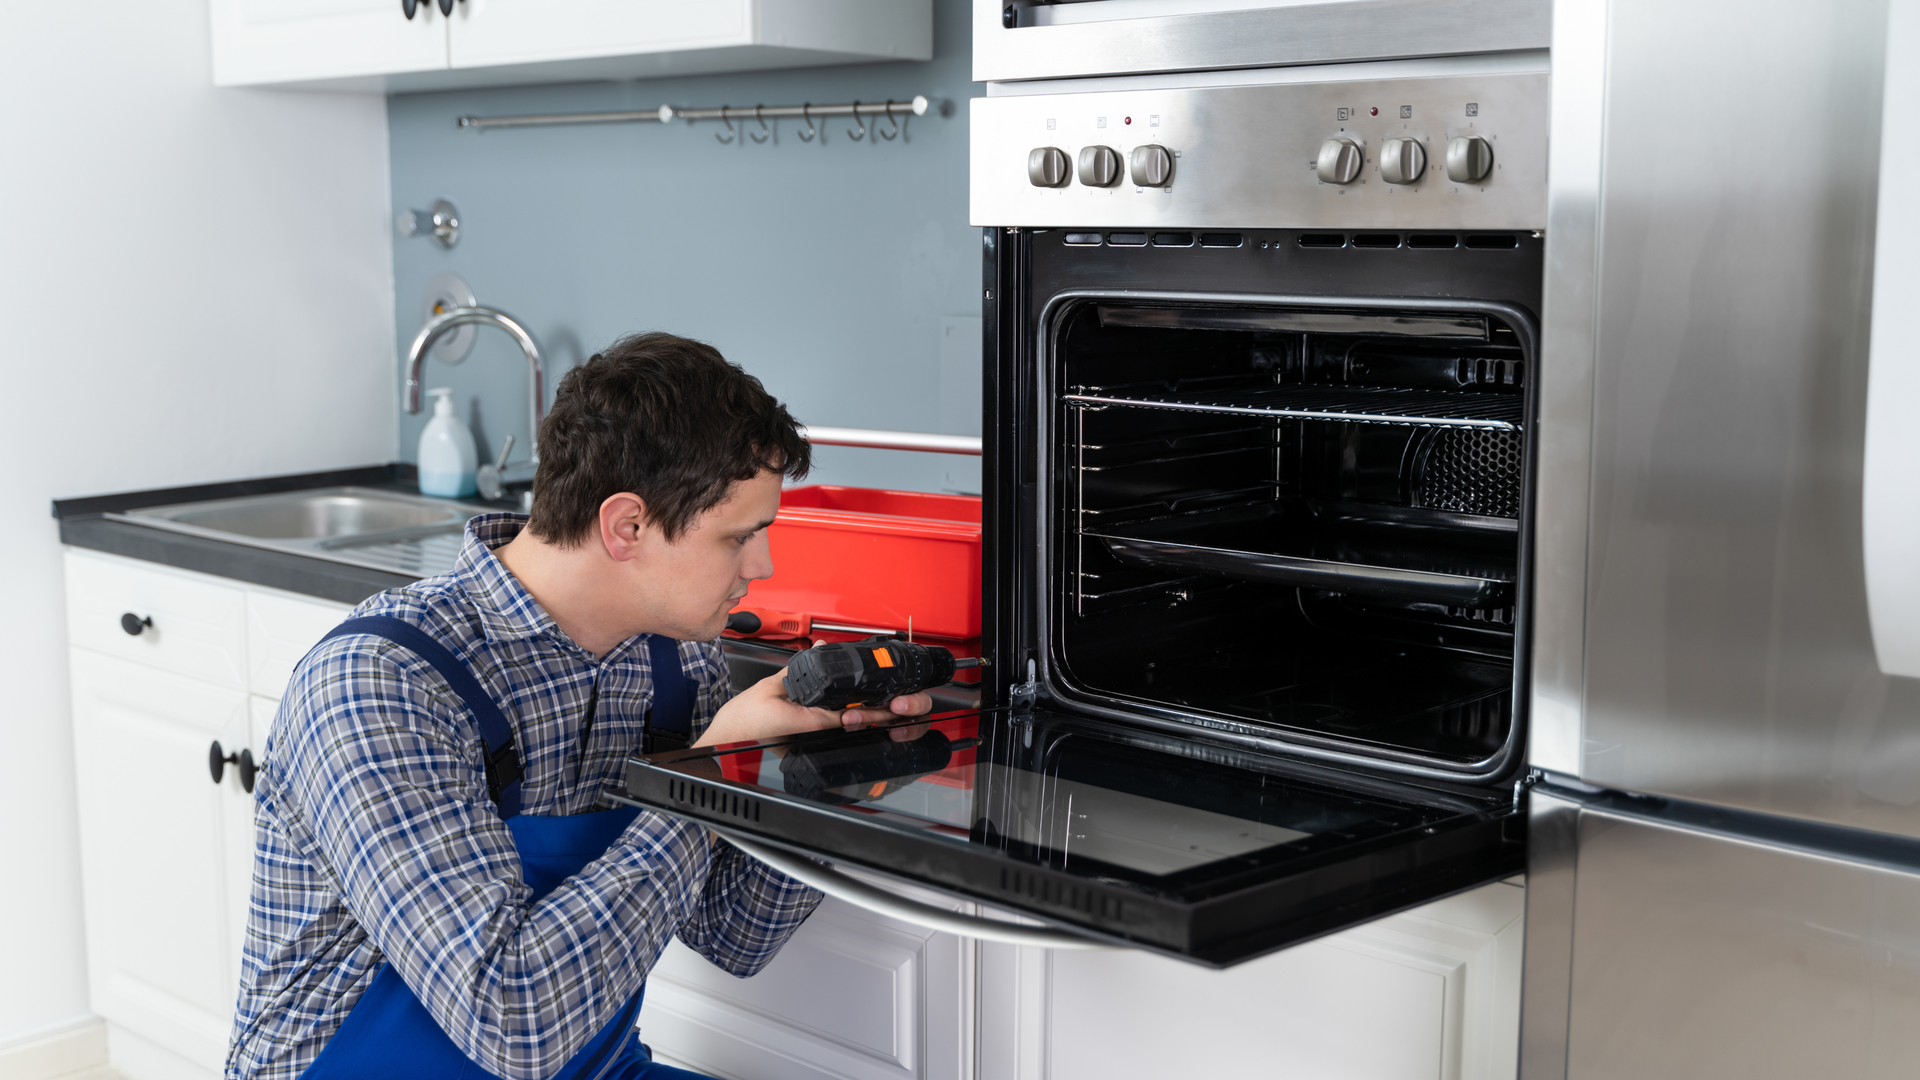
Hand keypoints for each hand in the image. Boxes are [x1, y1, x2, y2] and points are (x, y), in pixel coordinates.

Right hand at [695, 669, 934, 748]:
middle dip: (869, 714)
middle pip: (848, 723)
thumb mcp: (770, 687)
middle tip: (891, 706)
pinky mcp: (798, 744)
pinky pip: (823, 730)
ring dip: (855, 717)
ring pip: (837, 728)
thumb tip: (816, 651)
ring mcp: (806, 742)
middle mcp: (810, 735)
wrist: (722, 746)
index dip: (873, 713)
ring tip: (877, 709)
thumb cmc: (740, 725)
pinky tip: (845, 713)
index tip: (891, 709)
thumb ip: (797, 669)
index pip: (850, 716)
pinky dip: (836, 720)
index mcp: (808, 722)